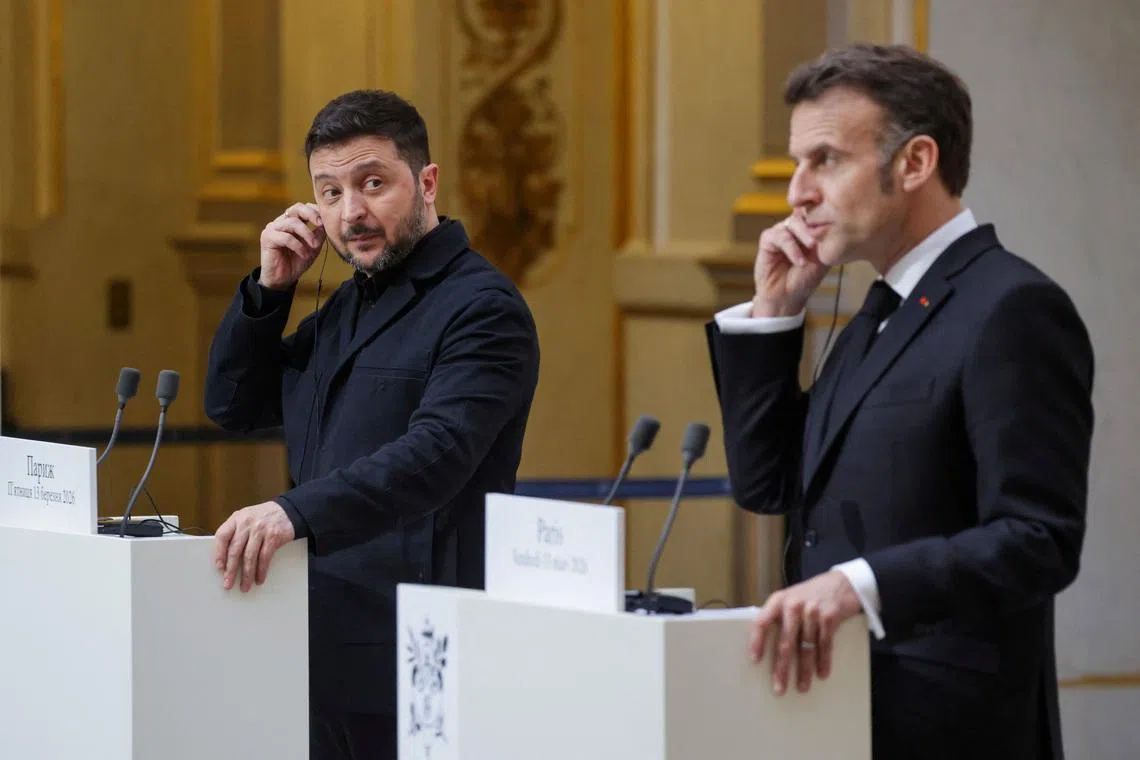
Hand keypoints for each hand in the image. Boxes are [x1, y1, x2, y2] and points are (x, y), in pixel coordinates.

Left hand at [214, 501, 295, 591]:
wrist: (288, 511)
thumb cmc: (263, 518)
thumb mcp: (246, 518)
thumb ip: (236, 533)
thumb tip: (225, 558)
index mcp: (237, 518)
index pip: (222, 536)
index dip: (219, 553)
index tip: (219, 567)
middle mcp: (247, 523)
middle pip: (235, 549)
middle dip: (231, 570)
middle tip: (228, 583)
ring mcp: (260, 529)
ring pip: (250, 556)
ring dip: (247, 574)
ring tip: (245, 586)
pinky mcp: (273, 536)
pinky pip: (264, 557)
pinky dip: (261, 570)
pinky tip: (259, 578)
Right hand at [258, 203, 325, 290]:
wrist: (283, 279)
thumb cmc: (297, 262)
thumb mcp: (313, 247)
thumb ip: (319, 235)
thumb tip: (326, 223)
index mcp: (292, 221)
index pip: (303, 207)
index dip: (315, 210)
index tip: (325, 219)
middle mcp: (281, 222)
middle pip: (296, 208)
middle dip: (311, 214)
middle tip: (321, 224)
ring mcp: (273, 228)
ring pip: (292, 223)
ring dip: (307, 234)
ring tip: (314, 246)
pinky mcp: (267, 238)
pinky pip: (286, 237)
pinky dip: (298, 246)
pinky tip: (304, 254)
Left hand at [749, 570, 861, 694]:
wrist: (842, 582)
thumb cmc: (811, 596)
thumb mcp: (791, 599)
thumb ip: (780, 617)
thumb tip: (768, 649)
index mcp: (778, 601)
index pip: (762, 622)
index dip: (757, 642)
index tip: (755, 660)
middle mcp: (793, 605)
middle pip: (785, 642)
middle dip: (781, 668)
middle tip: (779, 688)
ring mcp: (812, 610)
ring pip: (806, 647)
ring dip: (804, 670)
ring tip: (802, 686)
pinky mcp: (830, 616)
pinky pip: (825, 644)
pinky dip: (823, 661)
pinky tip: (821, 673)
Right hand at [752, 215, 829, 316]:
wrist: (788, 296)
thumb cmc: (806, 279)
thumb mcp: (822, 257)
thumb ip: (826, 239)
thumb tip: (833, 222)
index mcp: (809, 228)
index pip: (817, 209)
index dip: (823, 207)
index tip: (834, 212)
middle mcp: (795, 227)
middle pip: (805, 212)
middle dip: (814, 222)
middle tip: (822, 236)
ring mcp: (781, 232)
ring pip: (793, 222)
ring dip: (804, 234)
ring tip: (812, 247)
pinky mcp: (768, 240)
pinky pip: (779, 236)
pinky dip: (791, 248)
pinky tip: (799, 261)